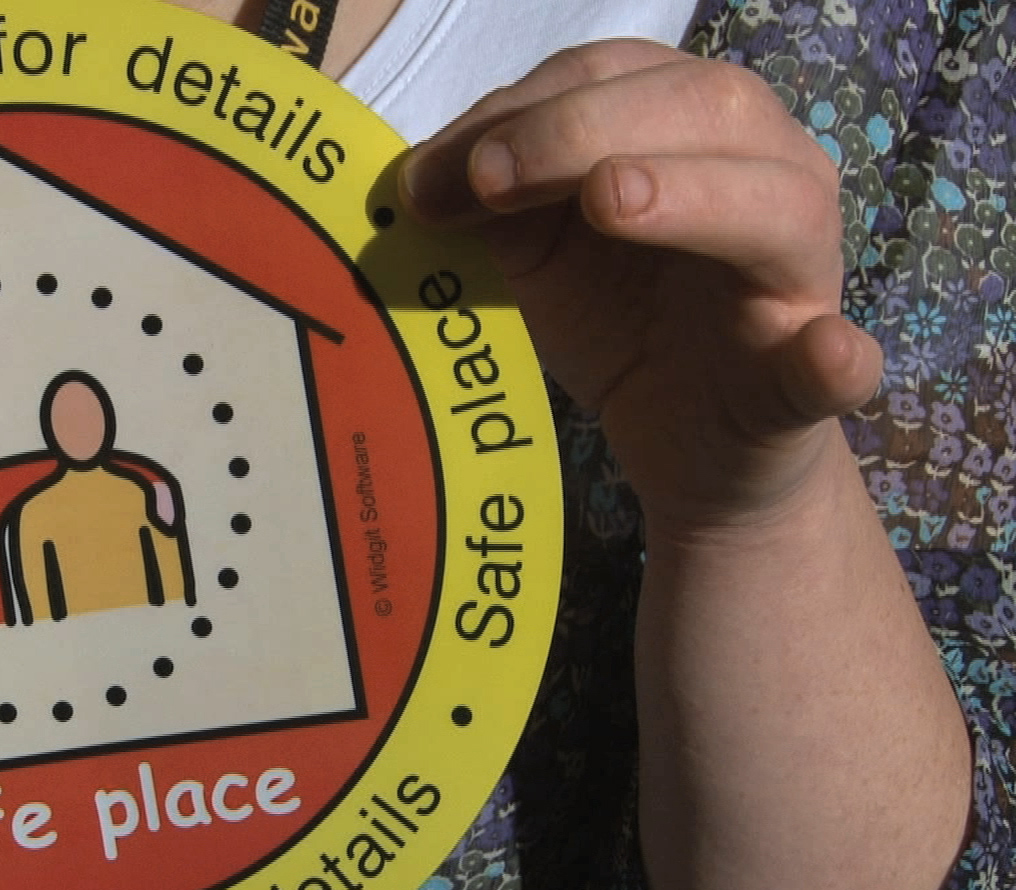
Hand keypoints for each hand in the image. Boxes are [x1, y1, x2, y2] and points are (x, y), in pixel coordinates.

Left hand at [402, 40, 878, 530]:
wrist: (687, 449)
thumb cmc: (619, 322)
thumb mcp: (538, 250)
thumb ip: (492, 201)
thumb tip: (416, 177)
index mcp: (698, 130)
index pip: (618, 74)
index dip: (523, 105)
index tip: (432, 172)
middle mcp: (770, 177)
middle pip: (705, 108)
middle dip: (582, 128)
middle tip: (493, 177)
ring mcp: (800, 279)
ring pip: (779, 206)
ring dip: (691, 193)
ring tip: (610, 198)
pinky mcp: (806, 382)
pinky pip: (838, 361)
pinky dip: (834, 356)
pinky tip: (822, 349)